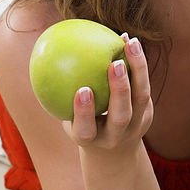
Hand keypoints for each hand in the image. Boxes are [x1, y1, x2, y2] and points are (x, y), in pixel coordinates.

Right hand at [64, 35, 152, 153]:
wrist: (112, 147)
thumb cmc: (78, 122)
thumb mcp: (64, 114)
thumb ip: (55, 92)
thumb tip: (42, 52)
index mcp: (90, 139)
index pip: (86, 131)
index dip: (85, 113)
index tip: (83, 90)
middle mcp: (114, 136)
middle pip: (121, 117)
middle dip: (120, 91)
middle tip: (115, 64)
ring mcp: (134, 126)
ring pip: (140, 99)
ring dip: (138, 70)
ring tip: (130, 43)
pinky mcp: (146, 114)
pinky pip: (144, 86)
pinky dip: (139, 64)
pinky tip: (131, 41)